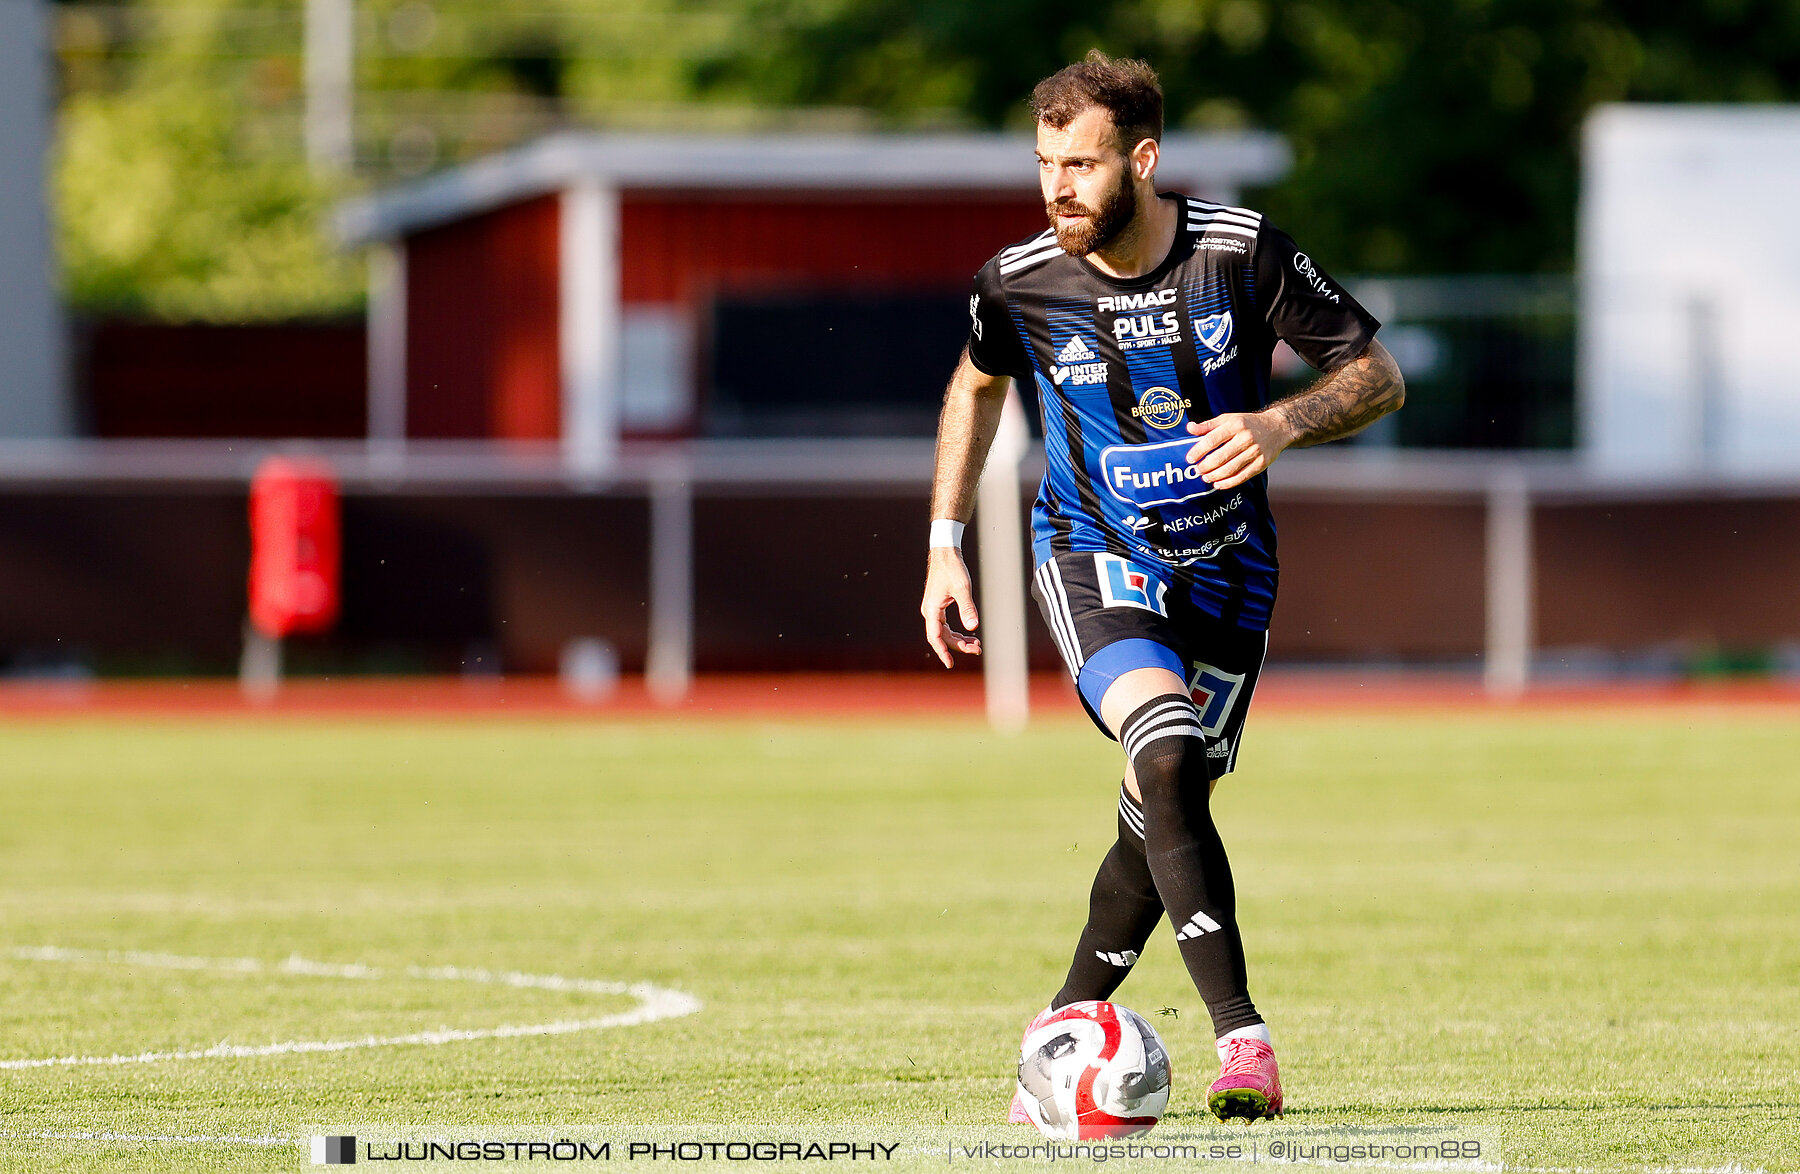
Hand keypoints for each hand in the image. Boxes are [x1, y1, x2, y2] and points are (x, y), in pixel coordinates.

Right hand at [920, 546, 980, 667]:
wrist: (945, 553)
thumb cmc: (952, 569)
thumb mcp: (962, 588)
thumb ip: (967, 608)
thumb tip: (973, 627)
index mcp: (932, 609)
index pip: (936, 637)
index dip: (943, 652)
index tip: (950, 664)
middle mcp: (930, 611)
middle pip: (943, 637)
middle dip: (959, 646)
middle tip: (978, 649)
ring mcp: (933, 609)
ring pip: (945, 632)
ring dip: (959, 640)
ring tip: (977, 644)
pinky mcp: (939, 606)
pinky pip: (946, 626)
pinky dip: (958, 632)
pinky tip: (970, 634)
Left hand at [1184, 410, 1293, 489]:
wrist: (1278, 427)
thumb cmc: (1248, 423)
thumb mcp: (1228, 418)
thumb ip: (1208, 425)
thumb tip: (1190, 428)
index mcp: (1235, 425)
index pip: (1212, 439)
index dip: (1199, 451)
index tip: (1190, 459)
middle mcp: (1246, 438)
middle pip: (1221, 456)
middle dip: (1206, 466)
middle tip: (1198, 471)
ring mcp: (1255, 451)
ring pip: (1231, 468)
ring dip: (1215, 476)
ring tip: (1206, 478)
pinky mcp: (1262, 463)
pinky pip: (1242, 476)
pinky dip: (1229, 483)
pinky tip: (1219, 484)